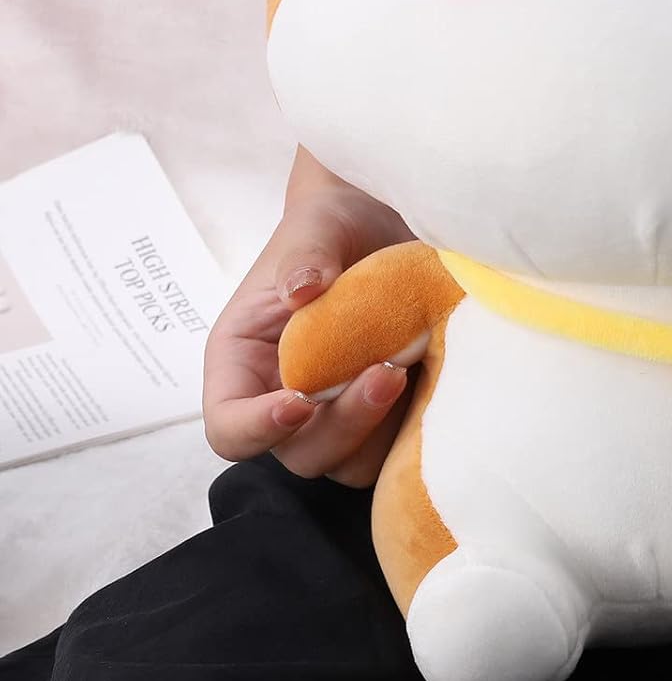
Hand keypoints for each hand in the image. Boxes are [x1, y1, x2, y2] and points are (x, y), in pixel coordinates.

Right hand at [202, 154, 413, 485]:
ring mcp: (336, 409)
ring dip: (381, 431)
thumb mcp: (316, 223)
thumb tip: (302, 289)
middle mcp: (284, 396)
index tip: (300, 401)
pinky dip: (413, 426)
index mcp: (243, 362)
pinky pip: (396, 446)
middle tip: (386, 372)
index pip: (228, 426)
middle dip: (343, 426)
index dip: (257, 429)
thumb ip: (306, 253)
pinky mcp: (385, 411)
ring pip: (351, 462)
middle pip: (300, 454)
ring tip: (409, 369)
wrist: (385, 219)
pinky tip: (433, 377)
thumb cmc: (333, 222)